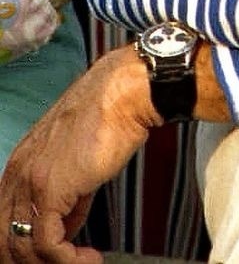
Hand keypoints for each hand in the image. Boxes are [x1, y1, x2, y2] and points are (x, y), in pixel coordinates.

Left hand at [0, 46, 155, 263]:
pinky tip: (89, 258)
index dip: (20, 246)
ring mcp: (30, 182)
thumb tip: (68, 225)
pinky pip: (48, 244)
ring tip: (83, 262)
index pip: (3, 220)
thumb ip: (66, 196)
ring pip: (22, 248)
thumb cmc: (107, 117)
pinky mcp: (50, 191)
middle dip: (30, 260)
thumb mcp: (77, 160)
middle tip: (62, 263)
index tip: (46, 258)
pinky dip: (69, 260)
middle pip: (4, 239)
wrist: (122, 96)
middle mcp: (18, 173)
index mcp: (20, 164)